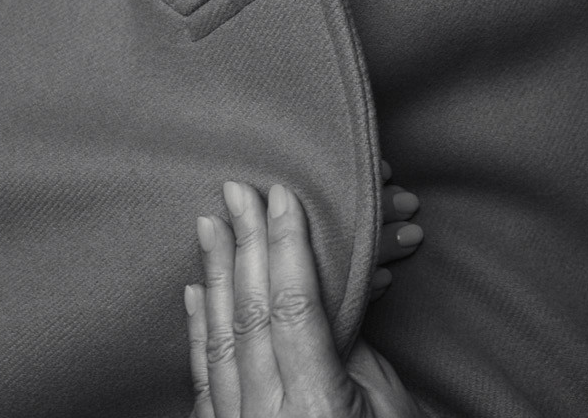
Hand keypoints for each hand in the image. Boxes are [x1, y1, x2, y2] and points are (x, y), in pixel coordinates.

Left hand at [185, 181, 423, 417]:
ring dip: (215, 276)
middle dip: (244, 245)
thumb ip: (349, 350)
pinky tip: (194, 292)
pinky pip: (203, 380)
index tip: (281, 195)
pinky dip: (199, 331)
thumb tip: (315, 288)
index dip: (285, 245)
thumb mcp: (392, 410)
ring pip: (219, 341)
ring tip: (210, 224)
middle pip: (250, 314)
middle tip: (237, 190)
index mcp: (316, 411)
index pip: (291, 308)